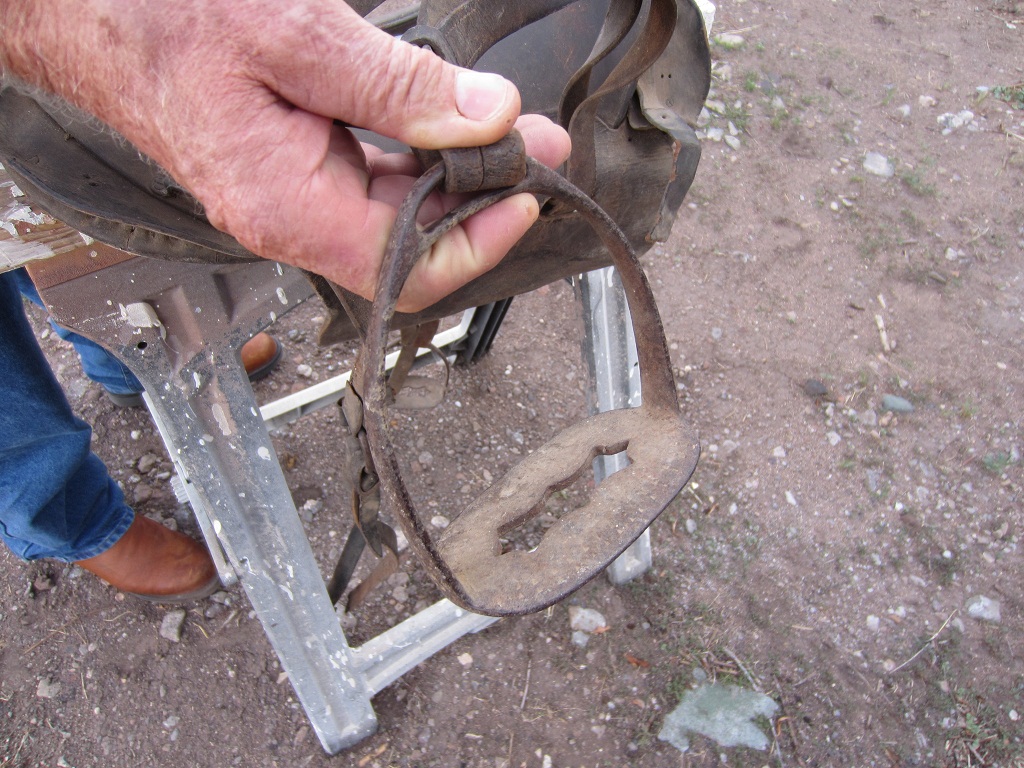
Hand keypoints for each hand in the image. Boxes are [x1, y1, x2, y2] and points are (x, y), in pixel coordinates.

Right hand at [0, 0, 570, 310]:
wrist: (91, 9)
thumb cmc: (166, 19)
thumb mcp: (298, 38)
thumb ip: (399, 87)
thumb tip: (486, 118)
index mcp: (290, 208)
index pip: (409, 268)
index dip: (481, 240)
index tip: (525, 190)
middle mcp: (291, 219)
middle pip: (411, 246)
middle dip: (482, 201)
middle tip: (534, 147)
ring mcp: (290, 199)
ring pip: (395, 215)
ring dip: (455, 177)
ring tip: (506, 132)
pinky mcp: (290, 171)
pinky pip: (369, 183)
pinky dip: (416, 159)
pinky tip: (446, 126)